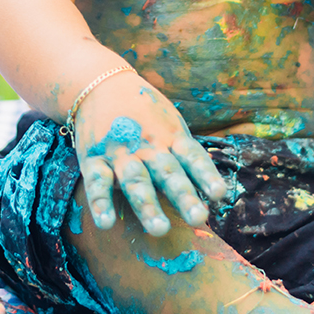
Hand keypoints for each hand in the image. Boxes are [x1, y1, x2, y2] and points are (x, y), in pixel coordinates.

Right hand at [73, 71, 226, 235]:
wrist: (100, 84)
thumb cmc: (144, 112)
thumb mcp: (170, 124)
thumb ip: (185, 152)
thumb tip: (214, 189)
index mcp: (171, 136)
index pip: (193, 157)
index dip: (206, 175)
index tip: (219, 195)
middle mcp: (149, 146)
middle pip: (168, 172)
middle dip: (184, 196)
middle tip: (199, 219)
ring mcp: (121, 152)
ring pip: (135, 180)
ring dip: (148, 205)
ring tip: (160, 230)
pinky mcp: (94, 159)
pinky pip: (97, 182)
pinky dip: (101, 202)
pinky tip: (106, 223)